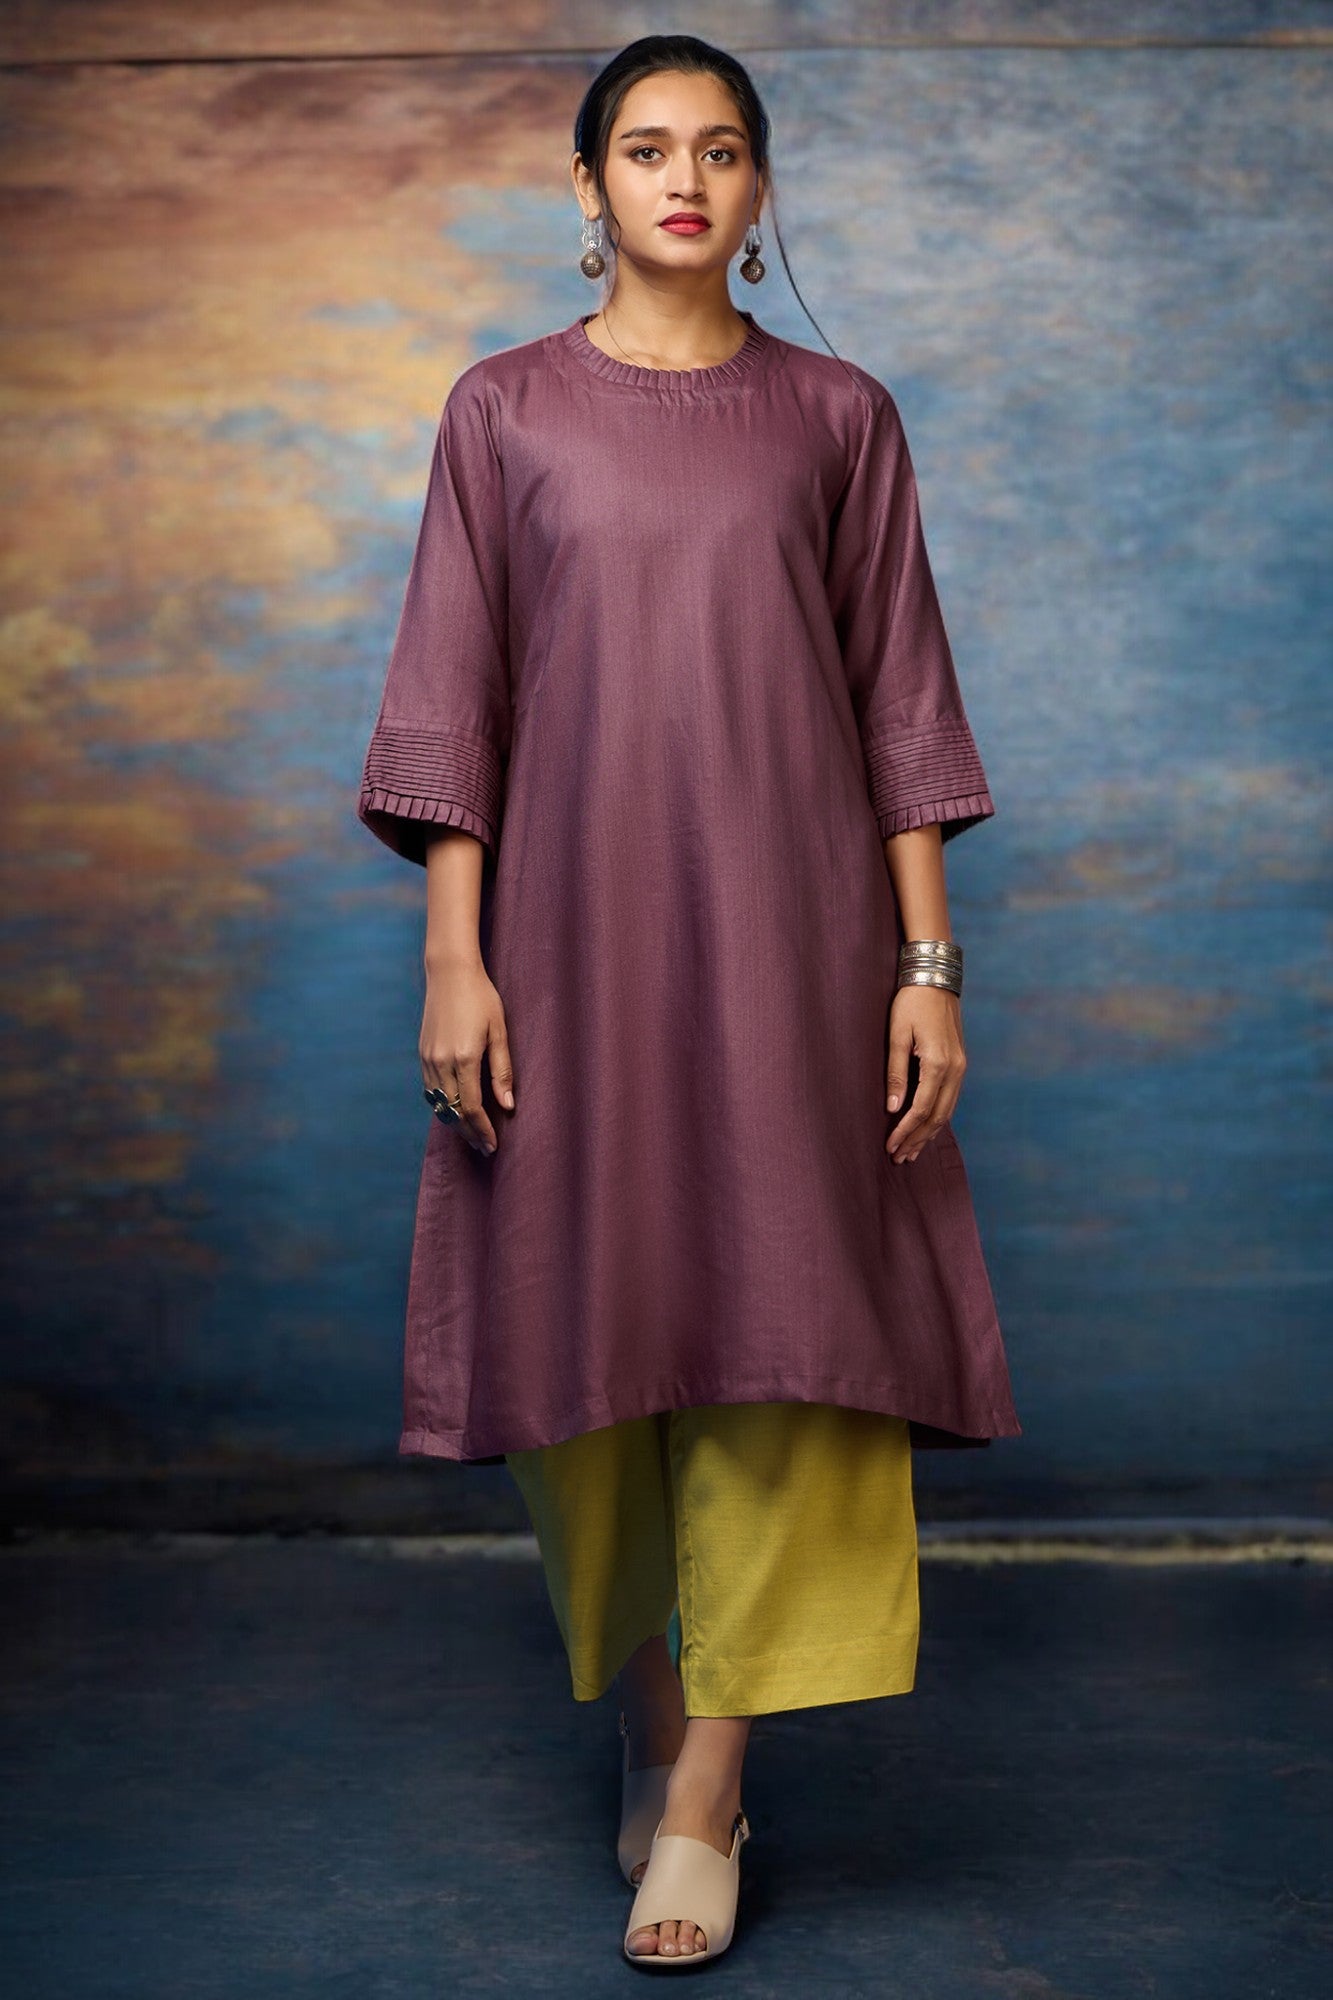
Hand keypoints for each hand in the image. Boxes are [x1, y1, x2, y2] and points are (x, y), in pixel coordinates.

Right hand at [420, 958, 514, 1156]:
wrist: (449, 973)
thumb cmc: (481, 997)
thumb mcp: (499, 1031)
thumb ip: (502, 1070)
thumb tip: (508, 1104)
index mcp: (464, 1058)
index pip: (472, 1107)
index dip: (483, 1130)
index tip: (493, 1145)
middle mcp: (441, 1062)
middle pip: (453, 1111)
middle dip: (469, 1132)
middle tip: (483, 1147)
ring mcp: (428, 1058)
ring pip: (439, 1104)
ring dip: (454, 1122)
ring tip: (471, 1134)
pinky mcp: (422, 1053)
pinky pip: (430, 1090)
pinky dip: (442, 1105)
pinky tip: (455, 1109)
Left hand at [885, 984, 965, 1161]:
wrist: (935, 977)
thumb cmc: (911, 1003)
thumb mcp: (897, 1035)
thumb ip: (896, 1073)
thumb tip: (893, 1108)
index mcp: (938, 1063)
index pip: (921, 1109)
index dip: (905, 1132)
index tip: (889, 1147)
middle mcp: (955, 1069)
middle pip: (937, 1116)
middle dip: (918, 1140)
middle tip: (899, 1158)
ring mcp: (961, 1066)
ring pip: (947, 1110)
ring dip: (929, 1133)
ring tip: (912, 1151)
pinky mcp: (960, 1062)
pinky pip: (951, 1098)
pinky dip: (938, 1117)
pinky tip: (927, 1127)